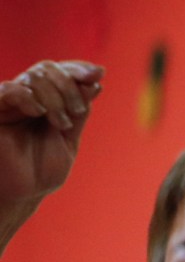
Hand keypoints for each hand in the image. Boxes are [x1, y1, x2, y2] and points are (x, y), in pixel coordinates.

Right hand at [0, 61, 103, 211]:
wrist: (22, 193)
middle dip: (70, 86)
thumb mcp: (69, 139)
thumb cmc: (42, 169)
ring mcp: (10, 102)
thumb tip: (96, 83)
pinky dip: (29, 97)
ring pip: (33, 77)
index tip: (98, 73)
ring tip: (61, 124)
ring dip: (55, 98)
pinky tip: (39, 113)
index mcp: (47, 101)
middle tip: (77, 112)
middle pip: (48, 68)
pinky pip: (9, 90)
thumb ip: (79, 112)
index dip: (79, 68)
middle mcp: (27, 96)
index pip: (61, 70)